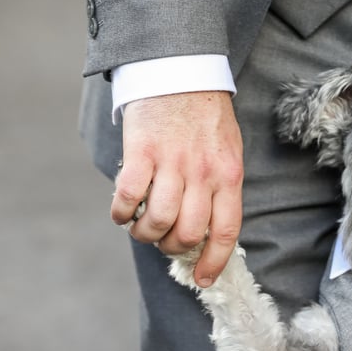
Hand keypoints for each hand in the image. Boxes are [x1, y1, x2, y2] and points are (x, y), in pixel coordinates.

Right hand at [112, 91, 243, 286]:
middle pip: (188, 232)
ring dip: (146, 234)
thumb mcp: (228, 153)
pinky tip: (122, 212)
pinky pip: (129, 196)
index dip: (214, 261)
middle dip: (173, 247)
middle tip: (164, 240)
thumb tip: (206, 231)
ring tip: (141, 227)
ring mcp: (172, 163)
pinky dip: (122, 213)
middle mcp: (203, 173)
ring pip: (159, 221)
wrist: (181, 70)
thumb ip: (220, 189)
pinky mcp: (142, 151)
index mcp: (229, 176)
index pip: (226, 231)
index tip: (203, 279)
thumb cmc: (205, 117)